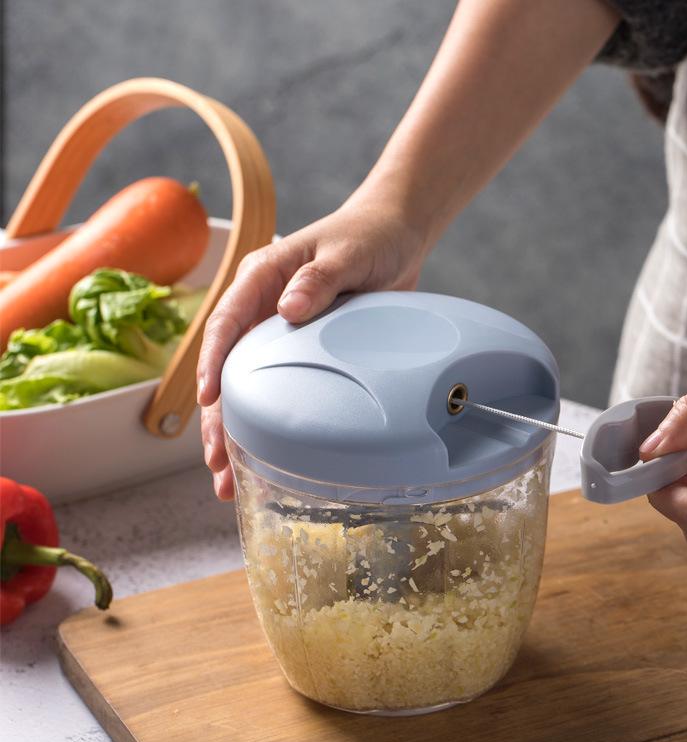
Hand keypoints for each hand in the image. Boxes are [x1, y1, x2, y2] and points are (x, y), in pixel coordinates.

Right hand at [197, 195, 428, 499]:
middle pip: (229, 366)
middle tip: (216, 461)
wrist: (394, 237)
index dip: (215, 361)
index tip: (210, 397)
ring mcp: (279, 331)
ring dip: (237, 430)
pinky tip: (264, 455)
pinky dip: (269, 421)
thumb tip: (288, 309)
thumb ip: (318, 279)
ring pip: (248, 386)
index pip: (227, 321)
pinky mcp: (301, 349)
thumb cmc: (368, 237)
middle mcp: (262, 307)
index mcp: (261, 276)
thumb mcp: (346, 253)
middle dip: (218, 416)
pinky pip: (278, 388)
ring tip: (226, 477)